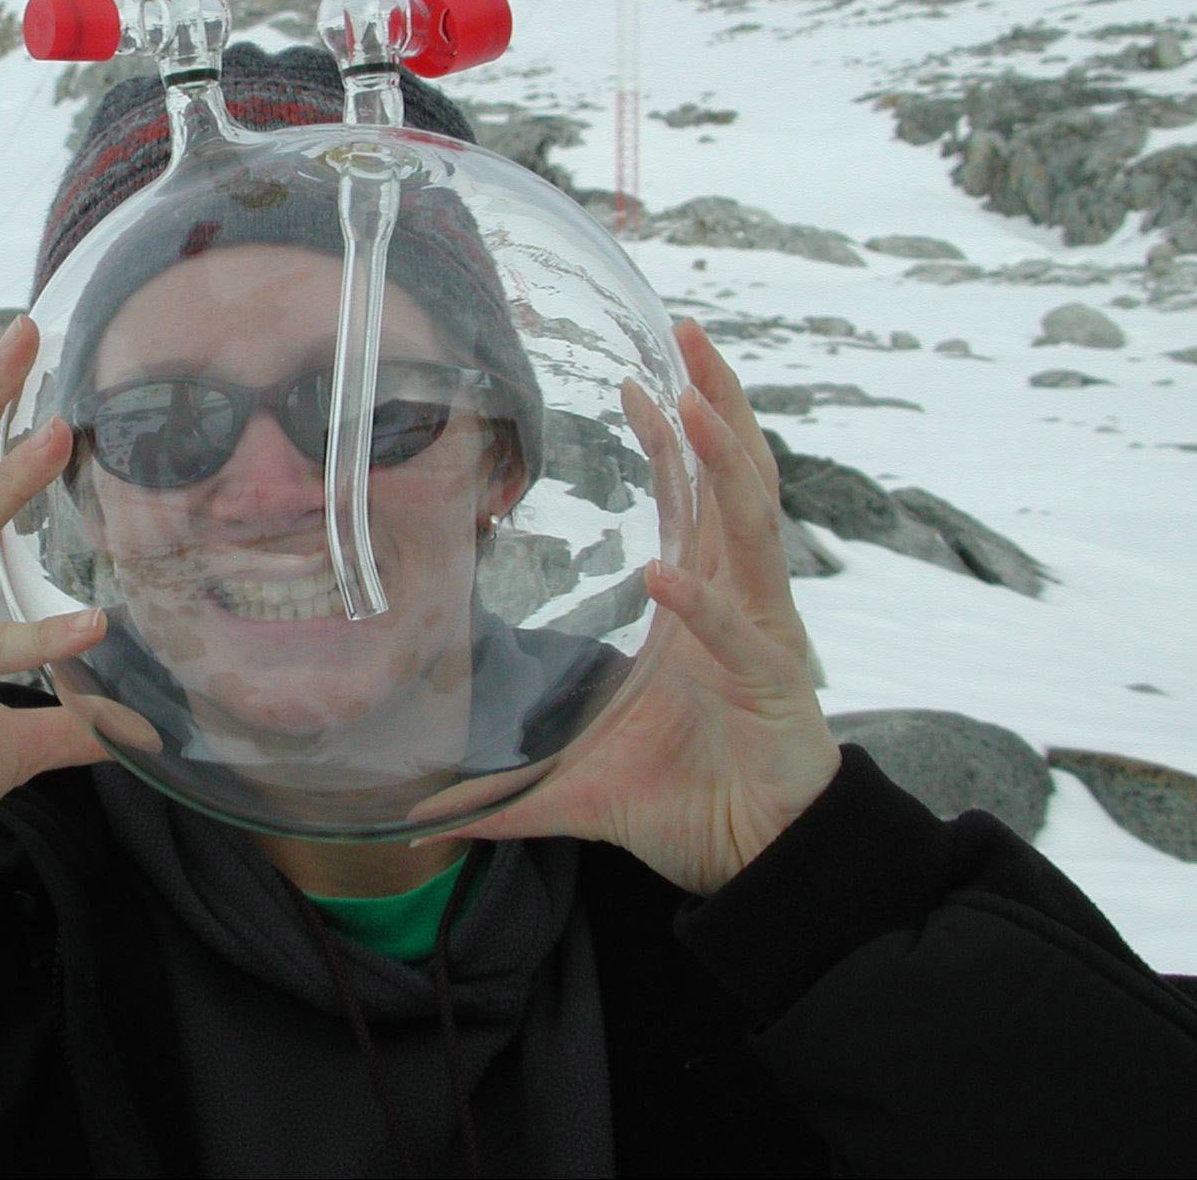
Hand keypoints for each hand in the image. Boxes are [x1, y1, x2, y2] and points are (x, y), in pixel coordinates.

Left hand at [444, 317, 839, 894]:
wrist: (758, 862)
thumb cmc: (684, 801)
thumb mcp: (578, 778)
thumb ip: (500, 784)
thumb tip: (421, 806)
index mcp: (703, 601)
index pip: (694, 496)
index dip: (674, 433)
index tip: (633, 376)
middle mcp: (741, 601)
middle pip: (738, 479)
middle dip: (716, 404)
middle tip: (685, 334)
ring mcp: (764, 638)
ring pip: (754, 529)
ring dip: (724, 464)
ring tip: (691, 403)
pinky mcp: (776, 689)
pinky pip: (741, 635)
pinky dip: (706, 607)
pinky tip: (669, 577)